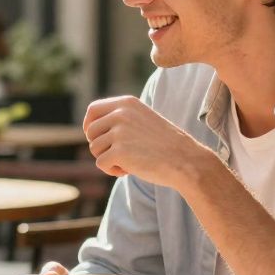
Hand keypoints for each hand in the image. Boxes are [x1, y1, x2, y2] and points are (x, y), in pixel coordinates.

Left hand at [83, 96, 206, 187]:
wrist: (185, 160)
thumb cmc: (164, 144)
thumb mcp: (142, 120)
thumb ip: (120, 119)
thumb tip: (90, 129)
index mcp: (126, 103)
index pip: (93, 109)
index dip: (89, 125)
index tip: (94, 137)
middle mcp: (120, 114)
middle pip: (90, 132)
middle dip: (100, 146)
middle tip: (119, 155)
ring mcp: (119, 132)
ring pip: (94, 149)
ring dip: (108, 159)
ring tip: (129, 162)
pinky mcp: (119, 151)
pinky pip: (101, 164)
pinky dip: (111, 171)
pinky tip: (129, 170)